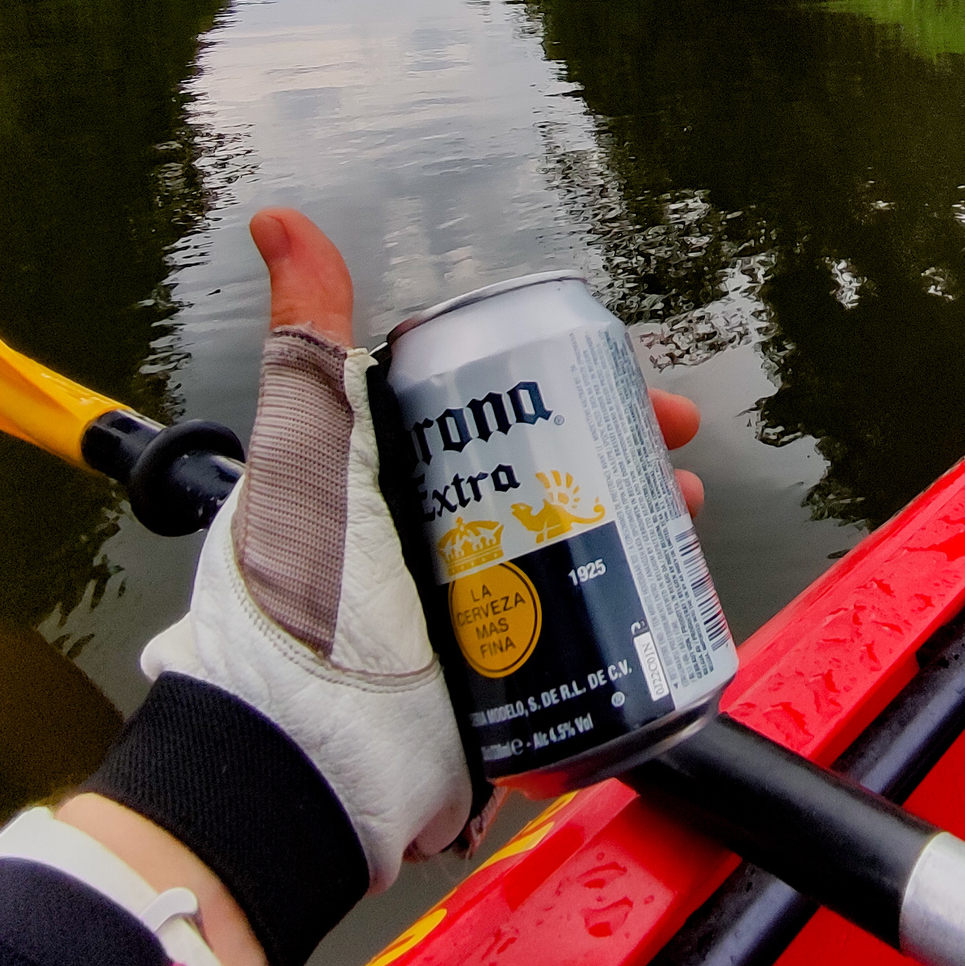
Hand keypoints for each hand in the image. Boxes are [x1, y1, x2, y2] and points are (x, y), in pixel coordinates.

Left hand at [72, 214, 702, 965]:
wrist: (309, 751)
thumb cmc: (301, 589)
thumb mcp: (310, 440)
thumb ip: (306, 335)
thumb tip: (276, 214)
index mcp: (403, 477)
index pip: (512, 412)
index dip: (584, 392)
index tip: (642, 391)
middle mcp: (444, 541)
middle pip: (564, 481)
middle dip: (635, 464)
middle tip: (685, 466)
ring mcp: (483, 616)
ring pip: (587, 556)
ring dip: (651, 533)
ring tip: (688, 524)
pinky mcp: (511, 686)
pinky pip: (591, 646)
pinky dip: (642, 622)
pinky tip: (679, 603)